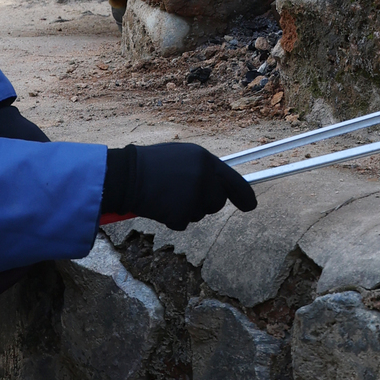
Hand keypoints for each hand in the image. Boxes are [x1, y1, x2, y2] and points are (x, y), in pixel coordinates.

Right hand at [107, 142, 256, 231]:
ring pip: (200, 213)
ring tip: (167, 194)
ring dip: (187, 210)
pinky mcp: (181, 213)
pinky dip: (173, 219)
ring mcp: (193, 196)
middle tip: (182, 193)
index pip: (233, 180)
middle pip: (217, 202)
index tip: (251, 206)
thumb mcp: (183, 156)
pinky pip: (183, 223)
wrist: (128, 175)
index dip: (244, 195)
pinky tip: (161, 205)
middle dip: (205, 203)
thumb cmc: (152, 164)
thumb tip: (218, 184)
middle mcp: (204, 176)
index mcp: (205, 159)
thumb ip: (203, 169)